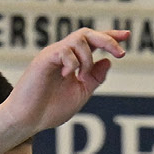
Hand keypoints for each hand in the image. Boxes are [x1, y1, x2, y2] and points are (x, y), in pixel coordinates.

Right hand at [0, 28, 126, 135]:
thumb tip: (108, 61)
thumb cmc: (48, 110)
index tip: (127, 36)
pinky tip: (66, 75)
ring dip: (88, 58)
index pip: (93, 43)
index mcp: (72, 62)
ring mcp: (53, 55)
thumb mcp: (80, 94)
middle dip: (108, 40)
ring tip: (82, 76)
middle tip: (121, 53)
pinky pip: (65, 50)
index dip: (110, 38)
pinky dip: (72, 62)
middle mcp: (63, 54)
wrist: (26, 120)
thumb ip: (94, 79)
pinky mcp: (44, 59)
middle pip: (89, 34)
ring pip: (79, 39)